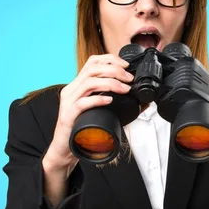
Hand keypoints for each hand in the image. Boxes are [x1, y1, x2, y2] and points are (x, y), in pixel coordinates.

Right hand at [44, 53, 133, 178]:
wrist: (65, 149)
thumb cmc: (83, 129)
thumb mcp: (100, 112)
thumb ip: (116, 103)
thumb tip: (143, 103)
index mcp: (77, 85)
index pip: (92, 62)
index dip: (110, 59)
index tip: (126, 65)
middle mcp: (71, 90)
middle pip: (92, 69)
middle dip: (114, 70)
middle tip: (129, 79)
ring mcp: (68, 102)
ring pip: (88, 83)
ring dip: (110, 83)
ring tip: (124, 89)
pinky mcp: (68, 116)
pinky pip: (82, 103)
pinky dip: (97, 99)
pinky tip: (109, 100)